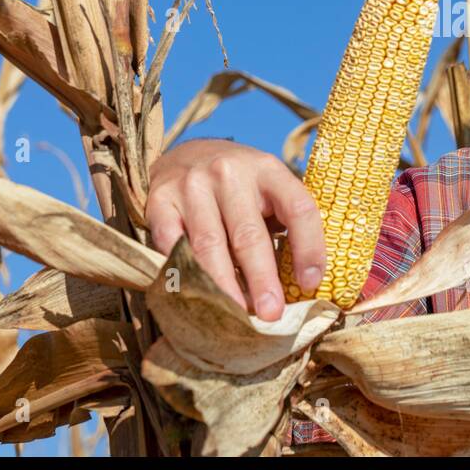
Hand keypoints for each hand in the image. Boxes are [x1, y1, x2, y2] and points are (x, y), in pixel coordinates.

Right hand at [145, 139, 325, 320]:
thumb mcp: (268, 188)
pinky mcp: (159, 200)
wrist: (186, 154)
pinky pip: (172, 245)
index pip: (297, 207)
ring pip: (209, 245)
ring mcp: (191, 186)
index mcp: (268, 169)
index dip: (309, 247)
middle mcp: (229, 173)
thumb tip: (306, 282)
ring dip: (224, 286)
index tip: (310, 283)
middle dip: (262, 279)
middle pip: (249, 234)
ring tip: (236, 315)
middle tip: (271, 314)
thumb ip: (285, 223)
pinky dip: (185, 274)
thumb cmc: (239, 185)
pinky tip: (197, 297)